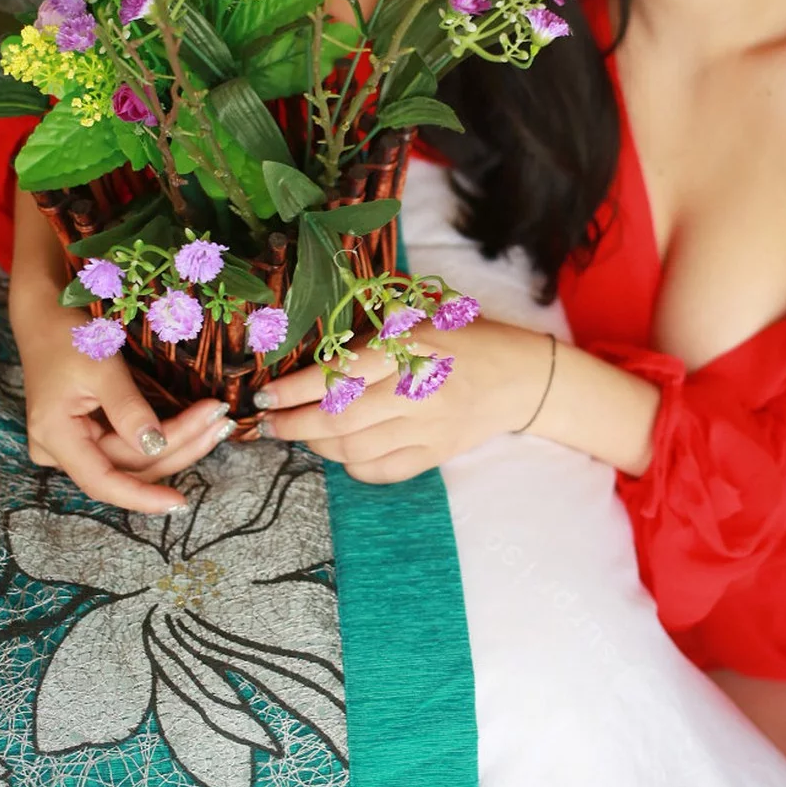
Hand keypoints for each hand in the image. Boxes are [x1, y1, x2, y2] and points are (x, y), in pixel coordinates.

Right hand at [17, 303, 237, 514]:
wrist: (47, 313)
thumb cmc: (68, 334)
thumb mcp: (101, 367)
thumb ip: (128, 410)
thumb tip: (156, 446)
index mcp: (55, 436)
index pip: (101, 481)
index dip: (141, 497)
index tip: (179, 503)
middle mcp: (62, 449)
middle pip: (127, 465)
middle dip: (179, 447)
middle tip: (221, 423)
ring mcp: (76, 443)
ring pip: (135, 457)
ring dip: (180, 442)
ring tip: (218, 423)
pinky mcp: (92, 433)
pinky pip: (131, 444)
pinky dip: (166, 434)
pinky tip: (198, 426)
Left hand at [253, 316, 554, 484]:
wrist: (520, 377)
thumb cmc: (466, 337)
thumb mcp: (421, 315)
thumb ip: (372, 328)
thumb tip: (311, 338)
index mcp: (410, 348)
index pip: (339, 375)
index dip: (294, 390)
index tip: (265, 396)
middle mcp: (417, 391)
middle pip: (339, 420)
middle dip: (294, 425)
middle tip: (269, 424)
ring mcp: (427, 429)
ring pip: (355, 450)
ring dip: (316, 447)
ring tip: (299, 435)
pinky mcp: (435, 455)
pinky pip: (382, 471)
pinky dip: (352, 466)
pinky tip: (341, 453)